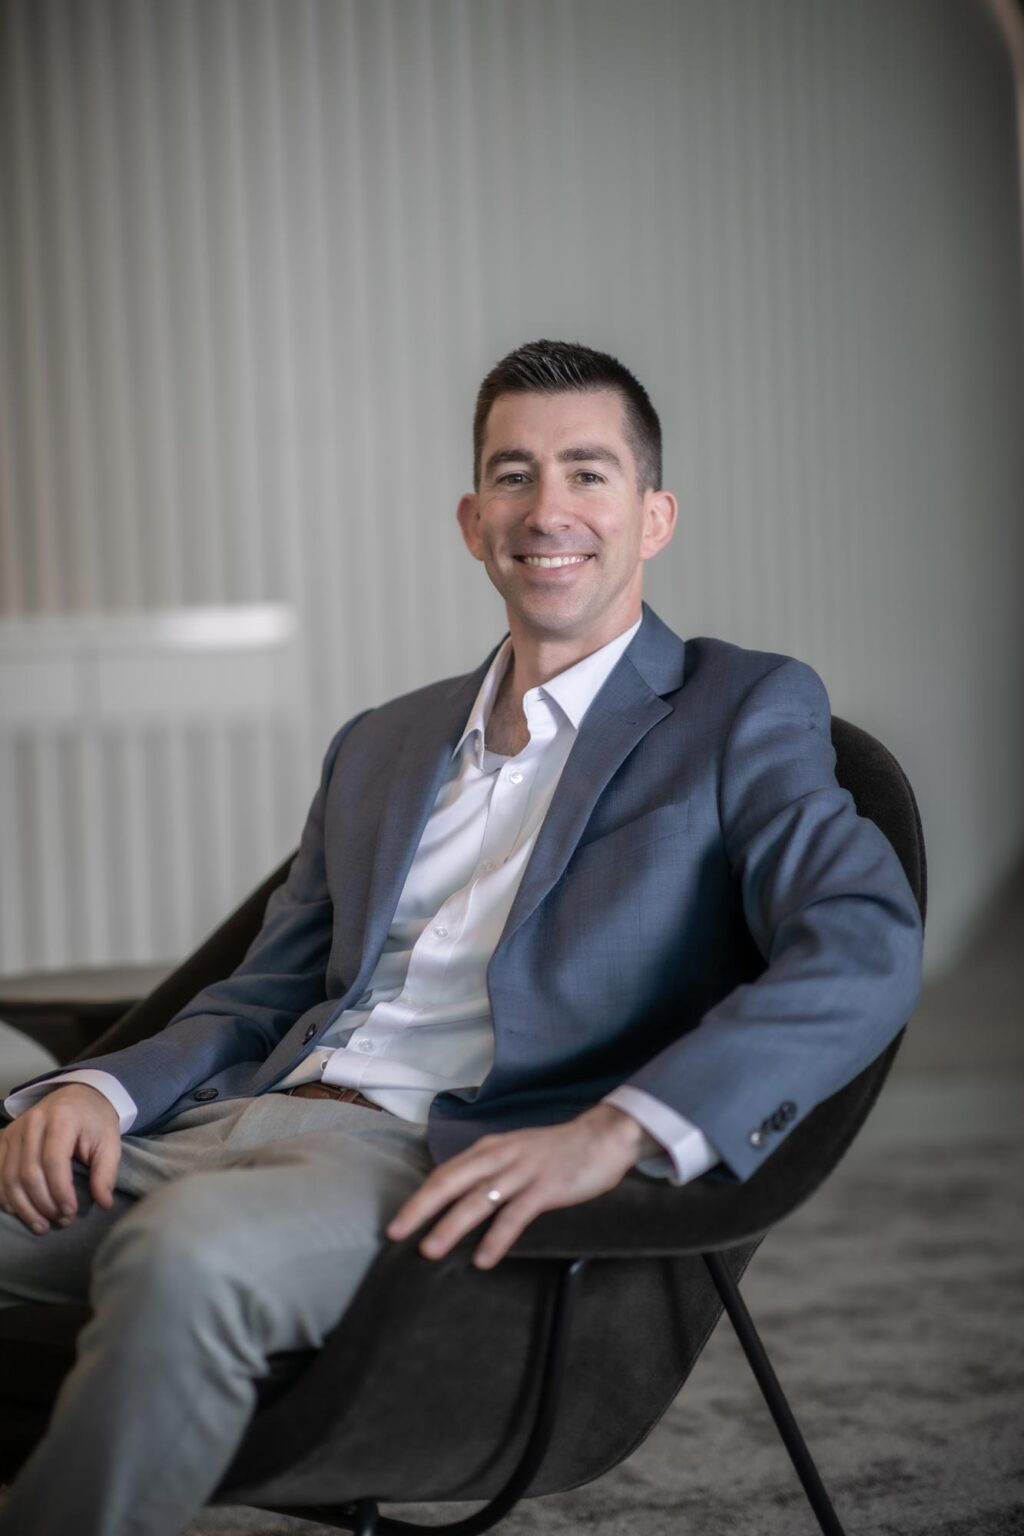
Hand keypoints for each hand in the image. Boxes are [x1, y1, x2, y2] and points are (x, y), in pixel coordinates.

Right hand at [0, 1084, 120, 1235]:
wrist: (79, 1096)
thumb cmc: (95, 1121)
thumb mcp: (110, 1142)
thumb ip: (106, 1172)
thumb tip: (104, 1203)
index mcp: (62, 1118)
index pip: (54, 1161)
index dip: (60, 1191)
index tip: (70, 1212)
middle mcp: (33, 1121)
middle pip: (29, 1172)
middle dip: (43, 1203)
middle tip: (61, 1221)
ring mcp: (15, 1129)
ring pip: (9, 1176)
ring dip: (23, 1207)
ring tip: (42, 1225)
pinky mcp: (4, 1138)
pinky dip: (6, 1196)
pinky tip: (20, 1212)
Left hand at [387, 1103, 659, 1268]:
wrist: (603, 1137)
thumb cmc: (557, 1152)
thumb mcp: (516, 1155)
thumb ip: (491, 1173)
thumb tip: (461, 1204)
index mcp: (489, 1149)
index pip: (444, 1173)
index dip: (418, 1198)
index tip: (397, 1222)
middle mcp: (499, 1156)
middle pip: (450, 1182)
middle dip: (420, 1209)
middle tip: (396, 1233)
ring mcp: (522, 1171)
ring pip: (477, 1199)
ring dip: (451, 1226)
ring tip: (430, 1250)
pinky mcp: (546, 1186)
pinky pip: (516, 1215)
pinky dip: (497, 1238)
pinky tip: (484, 1259)